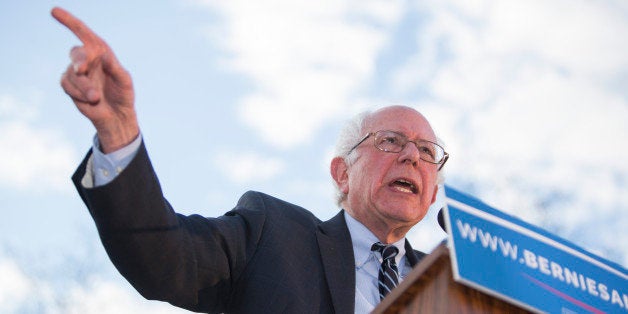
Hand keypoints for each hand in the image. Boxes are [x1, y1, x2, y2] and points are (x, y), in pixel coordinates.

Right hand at [52, 7, 138, 152]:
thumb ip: (115, 67)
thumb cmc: (123, 95)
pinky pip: (67, 85)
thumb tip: (104, 55)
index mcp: (100, 52)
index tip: (54, 11)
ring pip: (71, 74)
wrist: (116, 115)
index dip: (69, 21)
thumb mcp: (124, 81)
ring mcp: (77, 73)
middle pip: (76, 53)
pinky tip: (90, 100)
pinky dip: (78, 93)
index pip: (83, 33)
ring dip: (83, 86)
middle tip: (82, 70)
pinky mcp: (70, 86)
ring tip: (96, 97)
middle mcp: (87, 59)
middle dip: (79, 61)